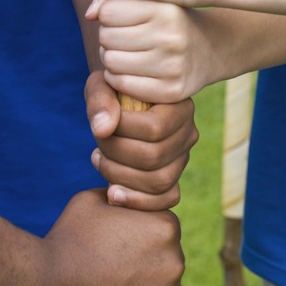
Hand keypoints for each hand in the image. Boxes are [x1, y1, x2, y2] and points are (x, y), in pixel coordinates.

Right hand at [39, 188, 182, 285]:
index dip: (139, 233)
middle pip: (167, 258)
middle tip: (113, 266)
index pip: (164, 227)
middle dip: (146, 260)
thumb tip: (131, 195)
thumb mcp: (93, 200)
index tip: (118, 242)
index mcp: (165, 226)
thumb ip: (123, 196)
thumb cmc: (68, 240)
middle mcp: (175, 261)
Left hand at [84, 69, 196, 210]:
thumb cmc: (113, 89)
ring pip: (158, 181)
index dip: (121, 133)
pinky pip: (165, 199)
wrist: (120, 100)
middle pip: (154, 157)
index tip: (100, 128)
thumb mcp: (103, 84)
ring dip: (120, 176)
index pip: (154, 128)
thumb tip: (103, 129)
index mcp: (178, 104)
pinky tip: (112, 193)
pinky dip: (137, 201)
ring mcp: (183, 158)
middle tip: (97, 146)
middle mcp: (188, 132)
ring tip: (99, 161)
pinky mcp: (174, 178)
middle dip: (116, 155)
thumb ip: (101, 101)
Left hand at [88, 0, 210, 102]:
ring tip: (127, 53)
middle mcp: (170, 37)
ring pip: (111, 62)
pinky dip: (118, 78)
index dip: (109, 15)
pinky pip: (122, 84)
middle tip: (123, 38)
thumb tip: (89, 15)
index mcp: (164, 9)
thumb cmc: (167, 16)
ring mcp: (172, 66)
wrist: (211, 47)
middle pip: (106, 38)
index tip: (121, 17)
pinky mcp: (171, 91)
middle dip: (109, 38)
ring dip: (111, 58)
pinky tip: (131, 70)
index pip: (107, 12)